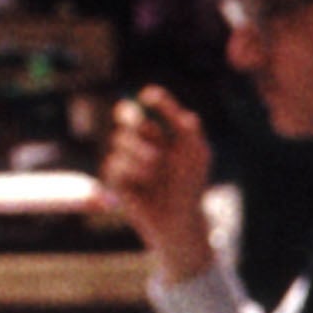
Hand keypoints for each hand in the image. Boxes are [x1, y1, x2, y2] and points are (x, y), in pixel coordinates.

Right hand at [93, 89, 217, 276]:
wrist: (181, 217)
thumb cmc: (191, 185)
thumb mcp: (197, 154)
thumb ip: (189, 129)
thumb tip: (182, 110)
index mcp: (161, 133)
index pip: (151, 108)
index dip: (150, 99)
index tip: (150, 96)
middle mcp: (141, 142)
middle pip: (126, 116)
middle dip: (129, 116)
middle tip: (135, 120)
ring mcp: (127, 159)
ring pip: (120, 140)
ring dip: (139, 150)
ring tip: (155, 165)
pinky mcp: (116, 179)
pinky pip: (115, 163)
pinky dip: (131, 169)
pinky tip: (145, 180)